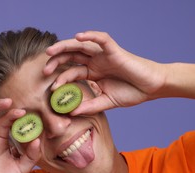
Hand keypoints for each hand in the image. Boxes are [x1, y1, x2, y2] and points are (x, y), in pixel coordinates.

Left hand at [43, 31, 166, 114]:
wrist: (152, 88)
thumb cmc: (131, 92)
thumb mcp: (106, 101)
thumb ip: (90, 106)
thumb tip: (71, 113)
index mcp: (92, 72)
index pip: (71, 72)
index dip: (60, 79)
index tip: (51, 89)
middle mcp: (95, 62)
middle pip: (71, 56)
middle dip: (56, 61)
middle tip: (44, 70)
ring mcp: (103, 55)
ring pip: (80, 46)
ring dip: (64, 46)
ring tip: (51, 51)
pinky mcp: (114, 50)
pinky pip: (102, 39)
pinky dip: (91, 36)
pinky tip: (79, 37)